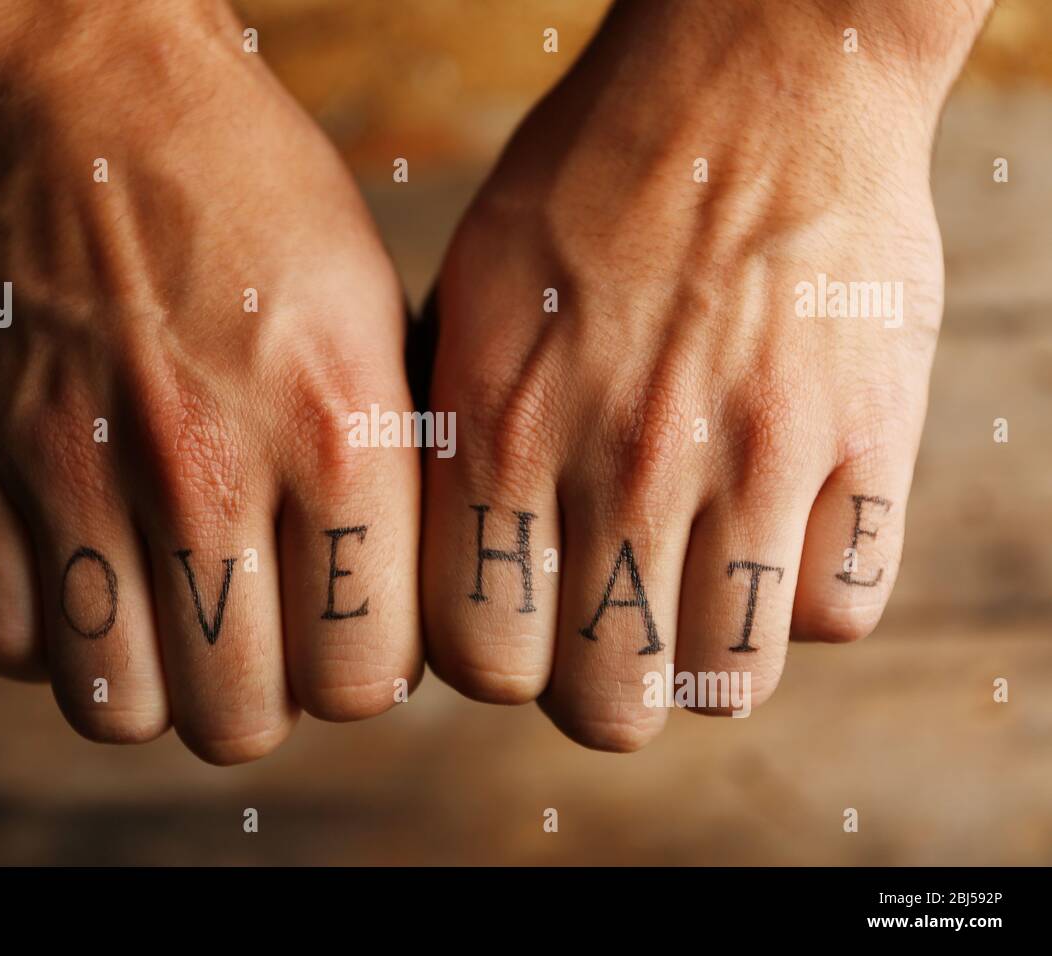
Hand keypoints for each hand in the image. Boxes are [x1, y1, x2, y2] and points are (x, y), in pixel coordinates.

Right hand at [0, 0, 421, 761]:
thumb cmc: (256, 200)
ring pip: (117, 709)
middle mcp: (206, 468)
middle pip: (242, 720)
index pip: (366, 678)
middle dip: (264, 691)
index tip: (349, 624)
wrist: (87, 92)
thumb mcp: (378, 314)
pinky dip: (48, 633)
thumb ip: (392, 479)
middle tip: (261, 625)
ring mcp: (74, 470)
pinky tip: (87, 569)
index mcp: (338, 430)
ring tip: (172, 611)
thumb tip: (397, 609)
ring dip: (155, 682)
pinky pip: (2, 640)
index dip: (365, 669)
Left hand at [421, 0, 986, 747]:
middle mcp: (624, 456)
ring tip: (696, 594)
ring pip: (731, 680)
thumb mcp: (473, 290)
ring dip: (707, 658)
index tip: (519, 626)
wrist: (758, 66)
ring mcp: (757, 451)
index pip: (482, 657)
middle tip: (610, 635)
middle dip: (602, 689)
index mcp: (502, 424)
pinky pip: (839, 610)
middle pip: (608, 703)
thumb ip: (453, 434)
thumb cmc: (596, 177)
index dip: (497, 663)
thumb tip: (442, 557)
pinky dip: (804, 599)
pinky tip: (778, 537)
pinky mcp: (869, 437)